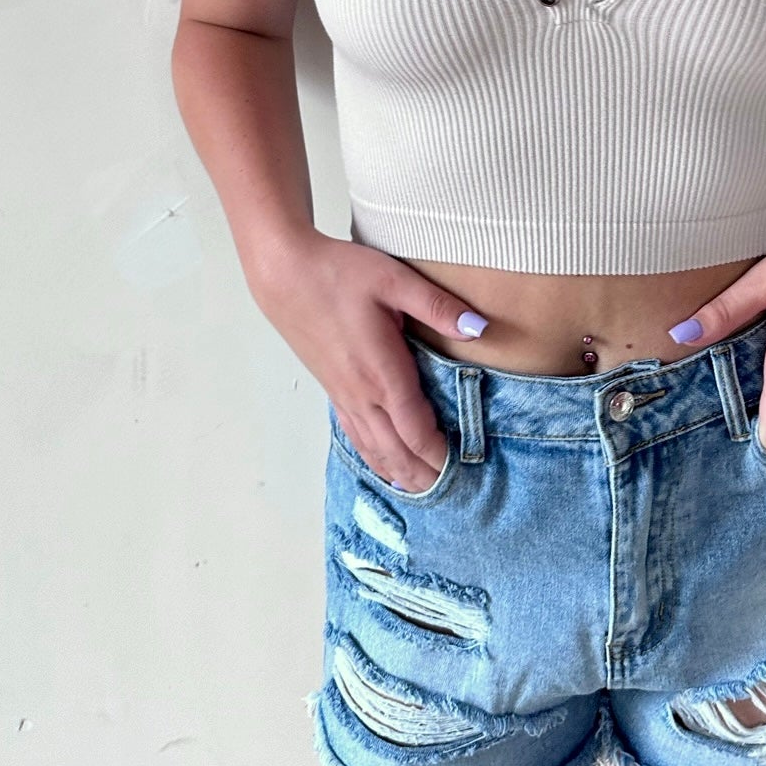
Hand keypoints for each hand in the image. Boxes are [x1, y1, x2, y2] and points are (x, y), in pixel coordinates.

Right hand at [246, 232, 487, 489]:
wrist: (285, 274)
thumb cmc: (340, 273)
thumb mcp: (395, 280)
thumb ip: (439, 307)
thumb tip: (480, 328)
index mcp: (383, 373)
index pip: (417, 430)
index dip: (440, 455)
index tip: (464, 467)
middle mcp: (362, 393)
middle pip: (397, 450)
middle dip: (424, 474)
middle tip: (453, 492)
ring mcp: (344, 394)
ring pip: (374, 448)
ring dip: (399, 472)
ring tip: (422, 490)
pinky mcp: (332, 388)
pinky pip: (356, 434)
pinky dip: (374, 456)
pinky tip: (383, 462)